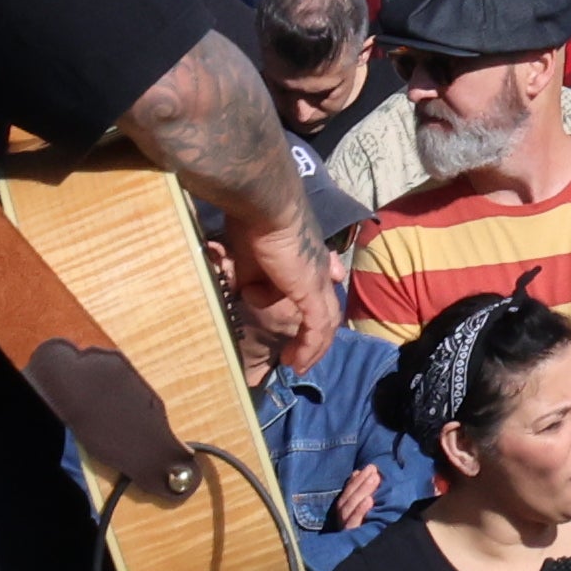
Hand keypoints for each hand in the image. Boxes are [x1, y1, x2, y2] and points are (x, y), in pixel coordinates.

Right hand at [210, 208, 327, 386]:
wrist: (265, 205)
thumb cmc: (253, 223)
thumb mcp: (249, 257)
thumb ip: (251, 275)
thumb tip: (243, 289)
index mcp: (306, 259)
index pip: (318, 288)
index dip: (313, 309)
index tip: (299, 329)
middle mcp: (319, 269)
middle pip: (326, 308)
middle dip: (316, 336)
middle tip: (297, 356)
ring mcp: (319, 280)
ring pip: (326, 321)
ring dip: (313, 347)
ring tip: (296, 364)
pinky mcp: (313, 290)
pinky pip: (317, 326)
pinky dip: (309, 347)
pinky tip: (296, 362)